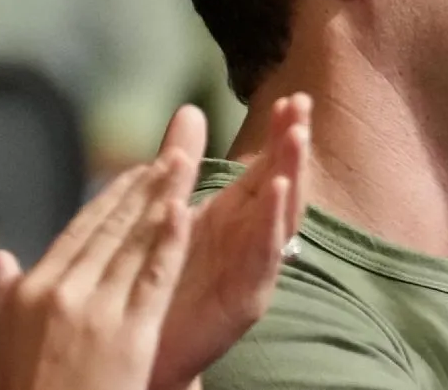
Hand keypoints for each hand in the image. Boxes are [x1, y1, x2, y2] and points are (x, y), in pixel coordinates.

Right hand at [0, 153, 195, 389]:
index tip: (135, 172)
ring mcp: (98, 309)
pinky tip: (183, 210)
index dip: (111, 198)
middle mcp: (64, 291)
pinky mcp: (129, 331)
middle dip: (145, 186)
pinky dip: (170, 240)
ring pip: (136, 241)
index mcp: (34, 289)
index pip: (81, 230)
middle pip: (112, 226)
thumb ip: (1, 296)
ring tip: (184, 165)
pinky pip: (155, 276)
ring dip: (163, 198)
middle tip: (172, 155)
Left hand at [148, 94, 311, 389]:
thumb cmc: (162, 282)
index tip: (292, 98)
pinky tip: (274, 192)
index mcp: (235, 216)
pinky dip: (271, 222)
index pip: (265, 166)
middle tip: (302, 109)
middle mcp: (252, 238)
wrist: (145, 349)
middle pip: (281, 184)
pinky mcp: (246, 297)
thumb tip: (189, 110)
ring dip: (290, 175)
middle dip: (293, 146)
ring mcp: (253, 267)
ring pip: (281, 216)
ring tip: (296, 138)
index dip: (280, 134)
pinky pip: (264, 256)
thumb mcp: (172, 211)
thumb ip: (183, 162)